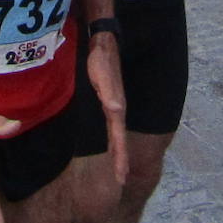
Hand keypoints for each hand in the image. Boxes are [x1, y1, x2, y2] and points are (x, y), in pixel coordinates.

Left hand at [87, 33, 128, 184]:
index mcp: (117, 107)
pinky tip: (111, 142)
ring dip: (118, 151)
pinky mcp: (108, 100)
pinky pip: (112, 126)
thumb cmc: (100, 59)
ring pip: (116, 134)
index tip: (122, 177)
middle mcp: (117, 109)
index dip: (120, 157)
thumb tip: (116, 110)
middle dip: (121, 159)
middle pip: (119, 139)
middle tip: (122, 180)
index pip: (118, 138)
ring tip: (120, 168)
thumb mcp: (102, 75)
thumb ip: (108, 93)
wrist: (103, 43)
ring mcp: (114, 105)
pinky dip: (113, 138)